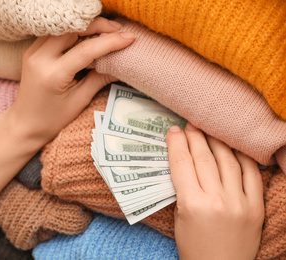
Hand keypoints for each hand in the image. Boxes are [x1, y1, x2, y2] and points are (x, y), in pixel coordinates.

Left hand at [7, 17, 134, 143]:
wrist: (25, 124)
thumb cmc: (52, 119)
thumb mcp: (79, 101)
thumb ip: (99, 79)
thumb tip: (120, 65)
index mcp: (53, 74)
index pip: (86, 49)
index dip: (110, 42)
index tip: (129, 37)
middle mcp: (40, 58)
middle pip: (72, 30)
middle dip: (97, 26)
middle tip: (118, 29)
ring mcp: (33, 52)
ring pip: (63, 28)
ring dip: (85, 26)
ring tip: (106, 31)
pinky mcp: (32, 51)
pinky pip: (55, 33)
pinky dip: (73, 32)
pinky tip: (87, 36)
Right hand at [166, 123, 263, 259]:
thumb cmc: (193, 245)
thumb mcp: (178, 216)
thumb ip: (182, 187)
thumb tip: (184, 159)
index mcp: (192, 204)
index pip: (182, 164)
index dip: (177, 144)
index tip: (174, 130)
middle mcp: (216, 200)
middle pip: (204, 158)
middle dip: (195, 137)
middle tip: (190, 126)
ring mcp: (240, 202)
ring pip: (228, 161)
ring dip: (216, 142)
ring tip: (209, 132)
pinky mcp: (256, 207)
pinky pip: (251, 173)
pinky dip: (242, 157)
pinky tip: (233, 147)